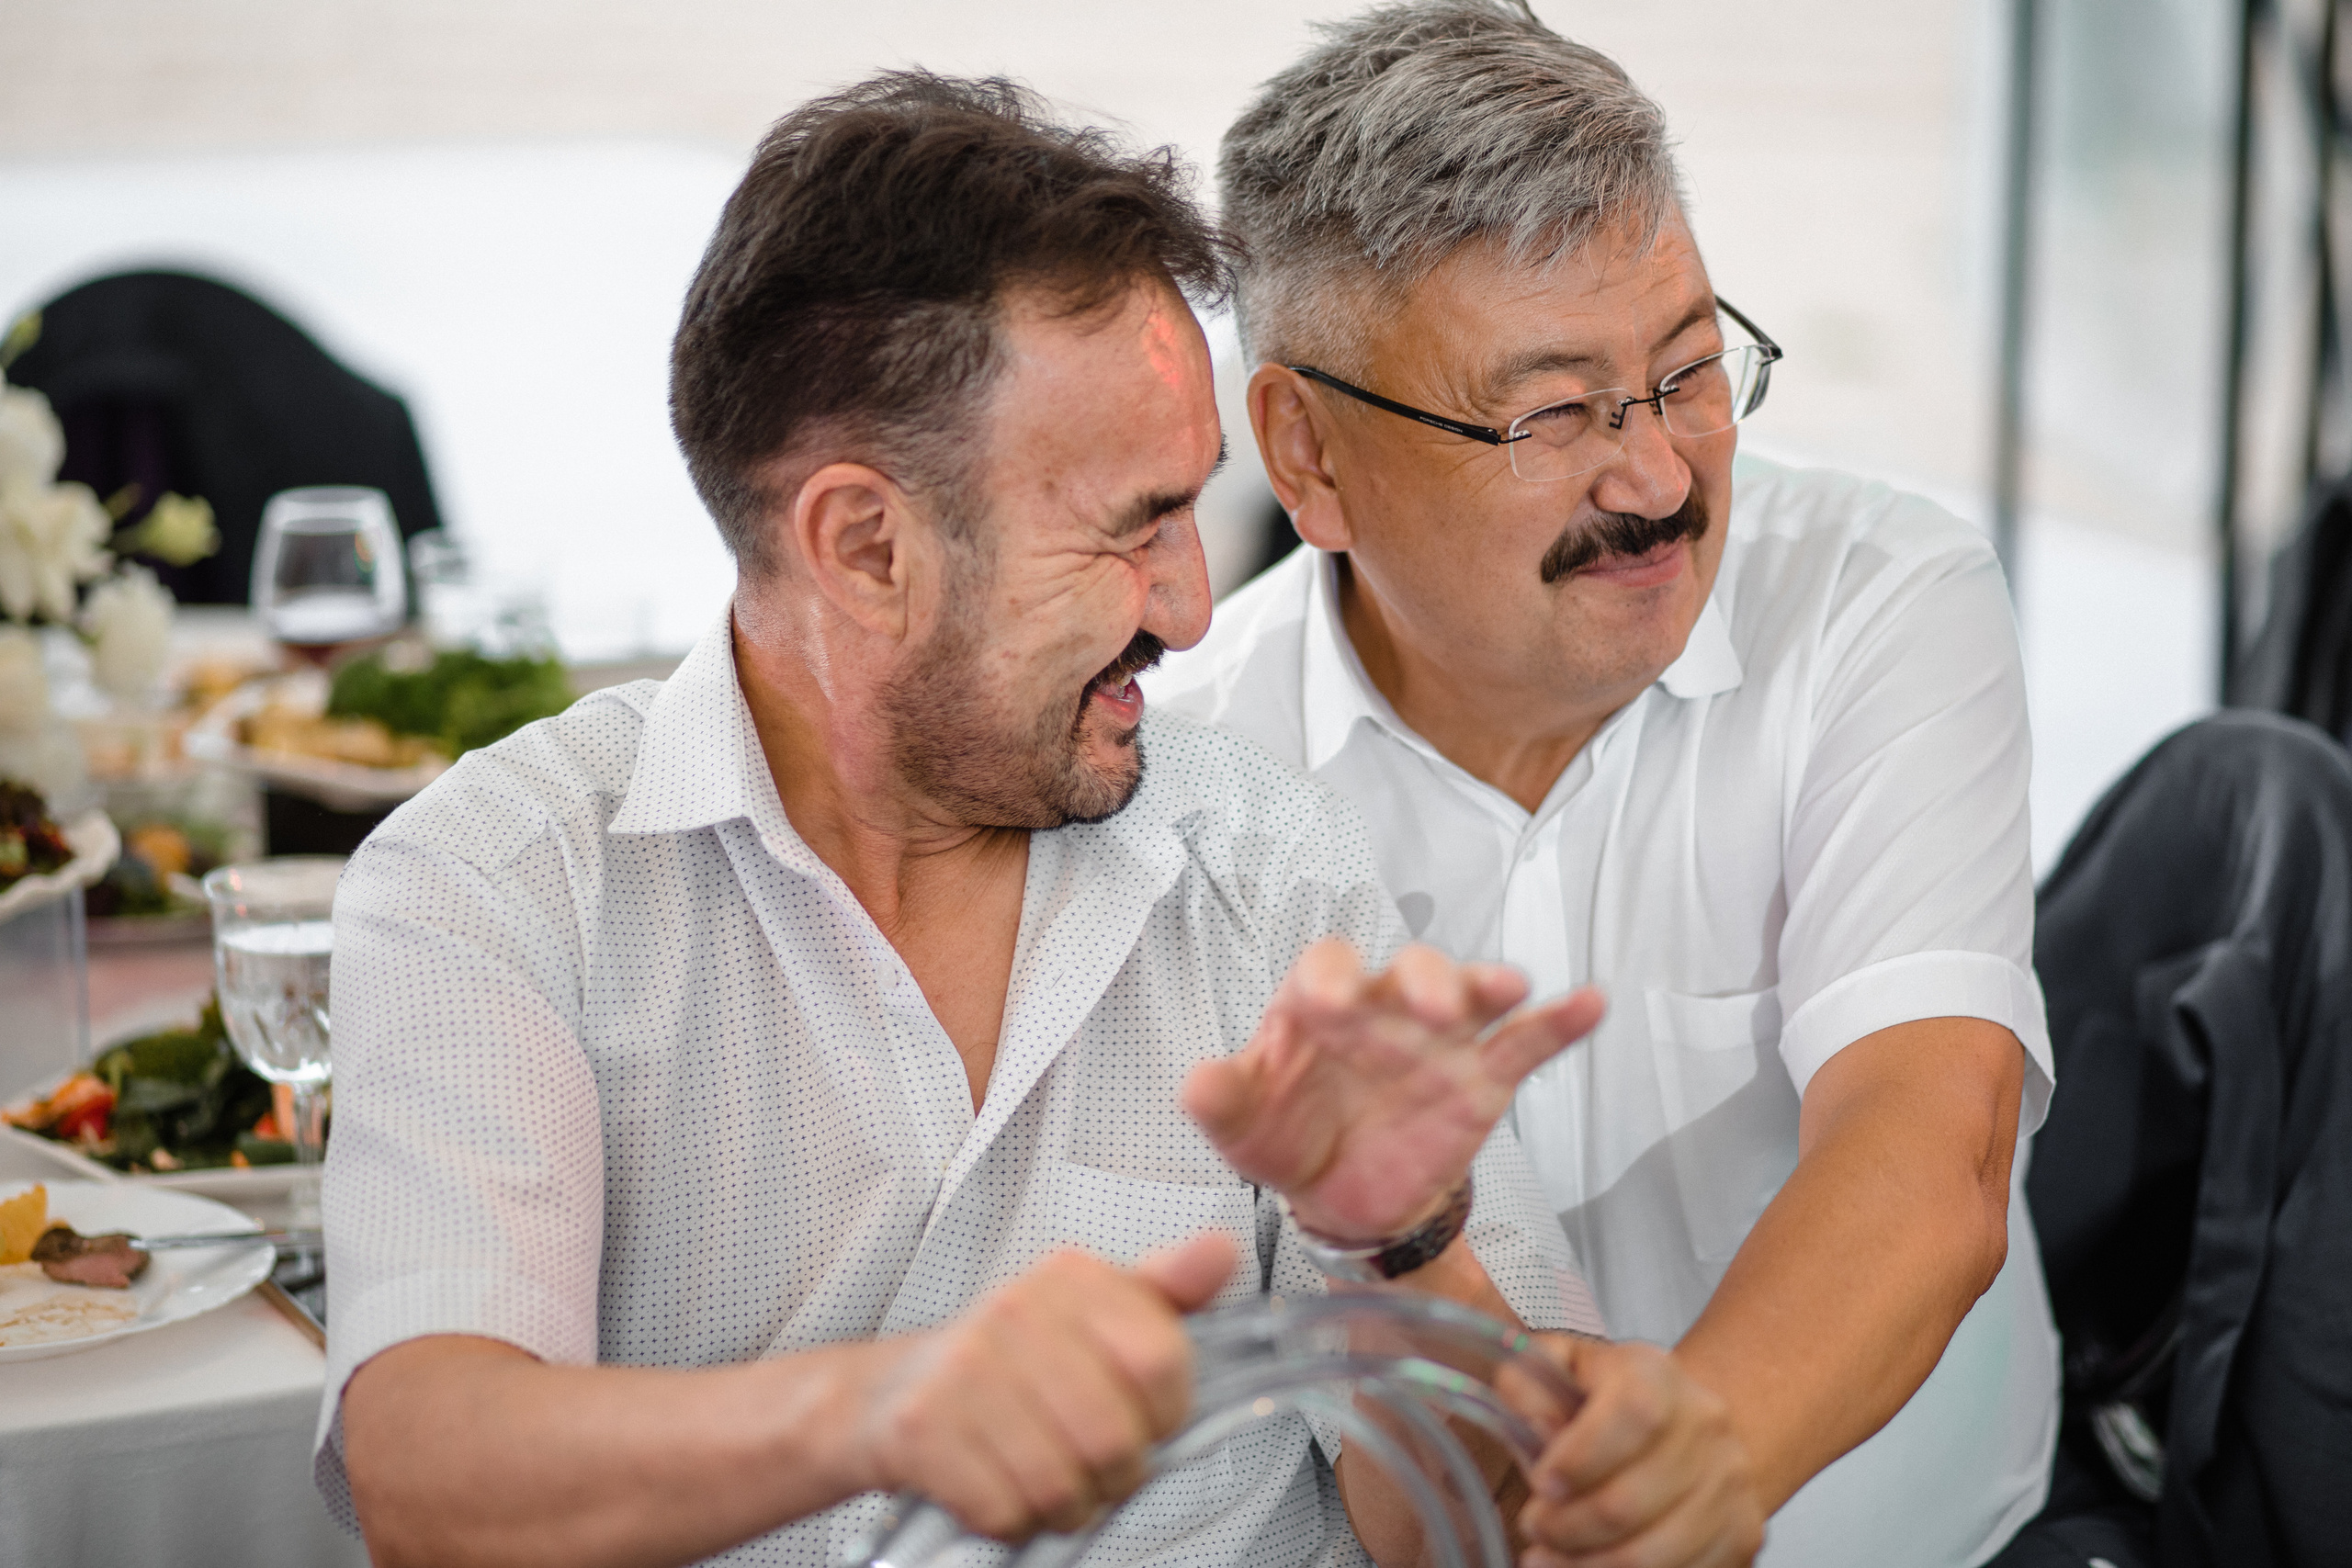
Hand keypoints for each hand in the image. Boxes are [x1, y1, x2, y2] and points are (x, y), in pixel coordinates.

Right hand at [852, 1233, 1233, 1540]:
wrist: (894, 1390)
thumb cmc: (1012, 1360)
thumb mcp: (1094, 1313)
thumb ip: (1167, 1293)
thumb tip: (1221, 1252)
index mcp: (1070, 1278)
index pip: (1159, 1359)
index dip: (1166, 1412)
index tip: (1148, 1420)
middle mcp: (1015, 1311)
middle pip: (1112, 1435)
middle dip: (1115, 1473)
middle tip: (1098, 1468)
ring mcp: (964, 1369)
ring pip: (1060, 1482)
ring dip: (1066, 1505)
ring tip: (1051, 1482)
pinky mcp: (923, 1429)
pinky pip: (1004, 1509)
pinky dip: (1014, 1520)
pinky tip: (1004, 1491)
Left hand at [1184, 938, 1604, 1240]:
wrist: (1344, 1195)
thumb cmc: (1291, 1138)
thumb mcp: (1245, 1128)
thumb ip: (1222, 1102)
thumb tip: (1195, 1084)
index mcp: (1318, 1009)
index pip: (1327, 969)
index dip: (1332, 979)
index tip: (1330, 1004)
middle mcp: (1383, 1012)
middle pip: (1409, 970)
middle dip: (1423, 978)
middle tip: (1430, 1004)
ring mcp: (1437, 1041)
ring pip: (1470, 995)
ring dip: (1487, 985)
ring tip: (1508, 987)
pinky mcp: (1480, 1079)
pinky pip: (1525, 1042)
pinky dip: (1558, 1022)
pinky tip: (1587, 1005)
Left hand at [1513, 1338, 1765, 1567]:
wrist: (1686, 1427)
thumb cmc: (1610, 1403)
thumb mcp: (1562, 1371)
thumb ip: (1530, 1384)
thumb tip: (1531, 1421)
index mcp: (1658, 1376)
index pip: (1635, 1414)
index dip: (1581, 1457)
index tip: (1540, 1482)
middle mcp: (1705, 1427)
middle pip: (1631, 1500)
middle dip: (1566, 1526)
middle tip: (1534, 1527)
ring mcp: (1729, 1485)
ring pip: (1653, 1554)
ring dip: (1587, 1566)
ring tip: (1548, 1558)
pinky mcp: (1741, 1535)